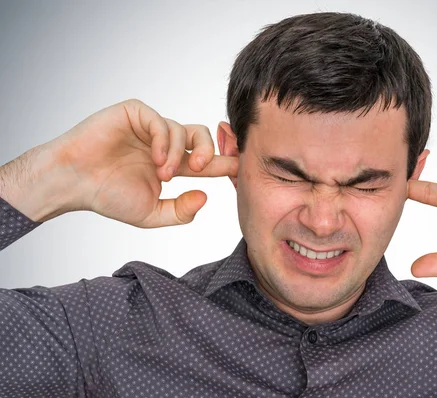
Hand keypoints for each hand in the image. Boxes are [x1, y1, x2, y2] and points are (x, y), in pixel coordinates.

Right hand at [5, 99, 236, 226]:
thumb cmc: (107, 196)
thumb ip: (180, 211)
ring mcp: (149, 127)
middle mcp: (164, 143)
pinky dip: (163, 140)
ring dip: (178, 153)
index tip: (241, 168)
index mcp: (172, 164)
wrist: (73, 183)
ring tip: (164, 174)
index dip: (224, 162)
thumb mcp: (151, 214)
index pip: (205, 159)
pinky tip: (156, 159)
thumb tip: (205, 197)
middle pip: (201, 137)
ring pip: (182, 129)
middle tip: (201, 167)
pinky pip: (160, 120)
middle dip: (209, 151)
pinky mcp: (134, 114)